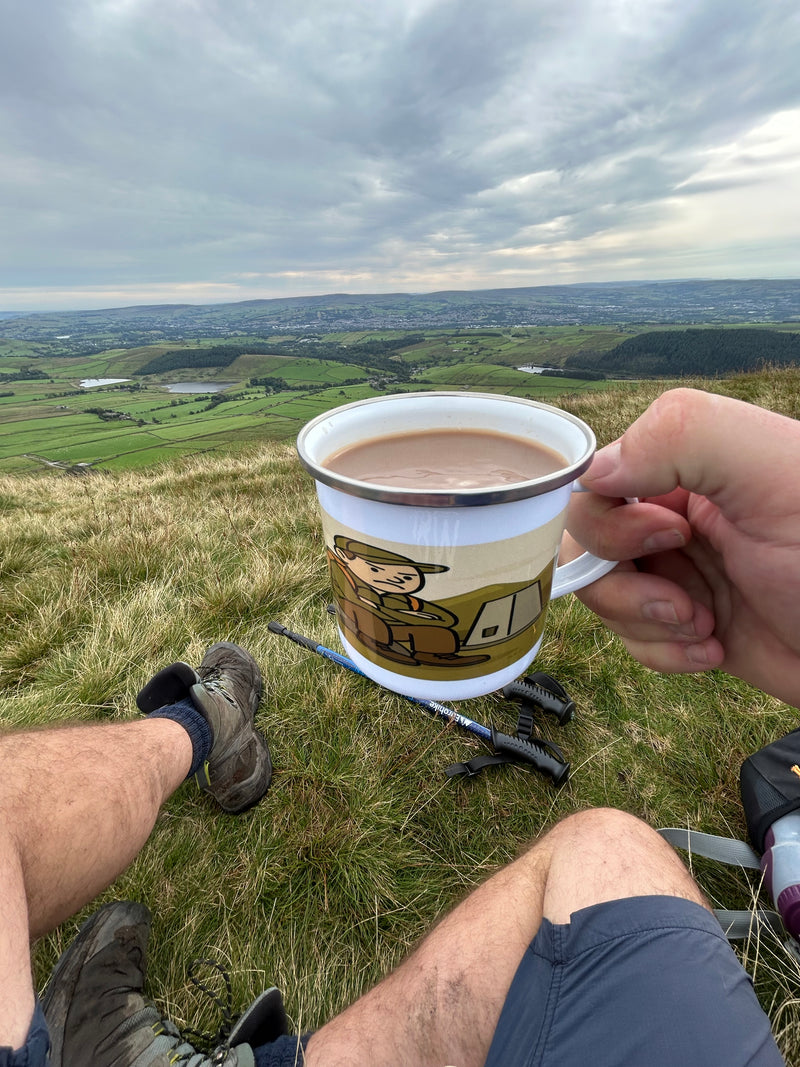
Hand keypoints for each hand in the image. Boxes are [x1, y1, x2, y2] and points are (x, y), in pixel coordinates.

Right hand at [566, 388, 799, 706]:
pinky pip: (631, 638)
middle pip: (586, 542)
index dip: (613, 518)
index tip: (673, 535)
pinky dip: (662, 652)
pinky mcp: (687, 627)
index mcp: (691, 466)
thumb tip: (594, 472)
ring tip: (704, 626)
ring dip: (643, 621)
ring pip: (602, 594)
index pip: (599, 479)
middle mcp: (677, 514)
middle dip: (624, 581)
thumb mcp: (775, 471)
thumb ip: (681, 437)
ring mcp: (681, 573)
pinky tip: (714, 650)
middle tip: (687, 598)